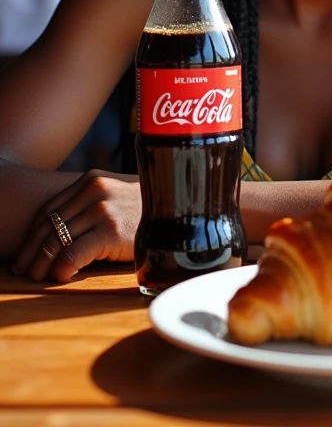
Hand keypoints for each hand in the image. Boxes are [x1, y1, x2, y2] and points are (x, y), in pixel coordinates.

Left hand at [11, 170, 140, 282]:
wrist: (181, 211)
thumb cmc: (148, 210)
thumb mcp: (118, 196)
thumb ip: (92, 204)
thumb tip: (62, 230)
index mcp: (91, 181)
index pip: (49, 210)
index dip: (32, 234)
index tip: (25, 252)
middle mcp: (94, 191)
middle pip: (47, 225)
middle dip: (30, 252)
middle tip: (22, 270)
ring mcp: (102, 209)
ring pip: (55, 241)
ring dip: (40, 264)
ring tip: (35, 278)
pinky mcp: (110, 231)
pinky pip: (72, 255)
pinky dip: (60, 270)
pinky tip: (59, 278)